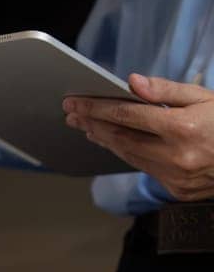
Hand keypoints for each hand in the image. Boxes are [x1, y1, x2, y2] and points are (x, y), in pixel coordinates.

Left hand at [64, 75, 213, 199]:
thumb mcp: (204, 98)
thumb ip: (166, 90)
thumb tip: (131, 82)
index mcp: (184, 128)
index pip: (127, 115)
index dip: (96, 107)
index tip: (74, 102)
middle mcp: (177, 156)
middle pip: (120, 137)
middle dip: (92, 123)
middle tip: (71, 113)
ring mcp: (177, 176)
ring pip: (127, 155)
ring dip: (103, 139)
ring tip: (85, 125)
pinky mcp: (177, 189)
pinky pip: (142, 167)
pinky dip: (124, 153)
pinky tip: (111, 142)